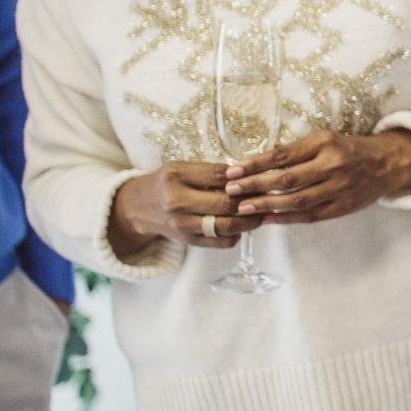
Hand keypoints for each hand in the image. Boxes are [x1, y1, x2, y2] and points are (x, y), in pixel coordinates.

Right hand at [110, 163, 259, 253]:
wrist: (139, 208)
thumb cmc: (167, 183)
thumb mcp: (182, 168)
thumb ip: (211, 171)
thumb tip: (248, 174)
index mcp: (176, 177)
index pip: (219, 175)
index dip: (245, 177)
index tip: (263, 176)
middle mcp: (177, 202)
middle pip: (225, 203)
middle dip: (252, 200)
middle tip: (271, 197)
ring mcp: (182, 225)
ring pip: (226, 226)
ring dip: (250, 221)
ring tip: (263, 214)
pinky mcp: (188, 241)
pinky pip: (220, 242)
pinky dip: (236, 235)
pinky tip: (243, 226)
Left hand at [223, 129, 410, 225]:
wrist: (389, 162)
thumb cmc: (351, 149)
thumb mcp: (326, 139)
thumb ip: (297, 152)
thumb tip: (258, 165)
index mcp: (325, 143)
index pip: (282, 155)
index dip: (255, 164)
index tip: (232, 170)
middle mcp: (332, 165)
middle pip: (286, 178)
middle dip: (255, 185)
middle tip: (231, 191)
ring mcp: (339, 188)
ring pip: (297, 200)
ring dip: (267, 205)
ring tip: (244, 207)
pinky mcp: (343, 207)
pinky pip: (310, 215)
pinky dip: (287, 218)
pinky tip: (268, 219)